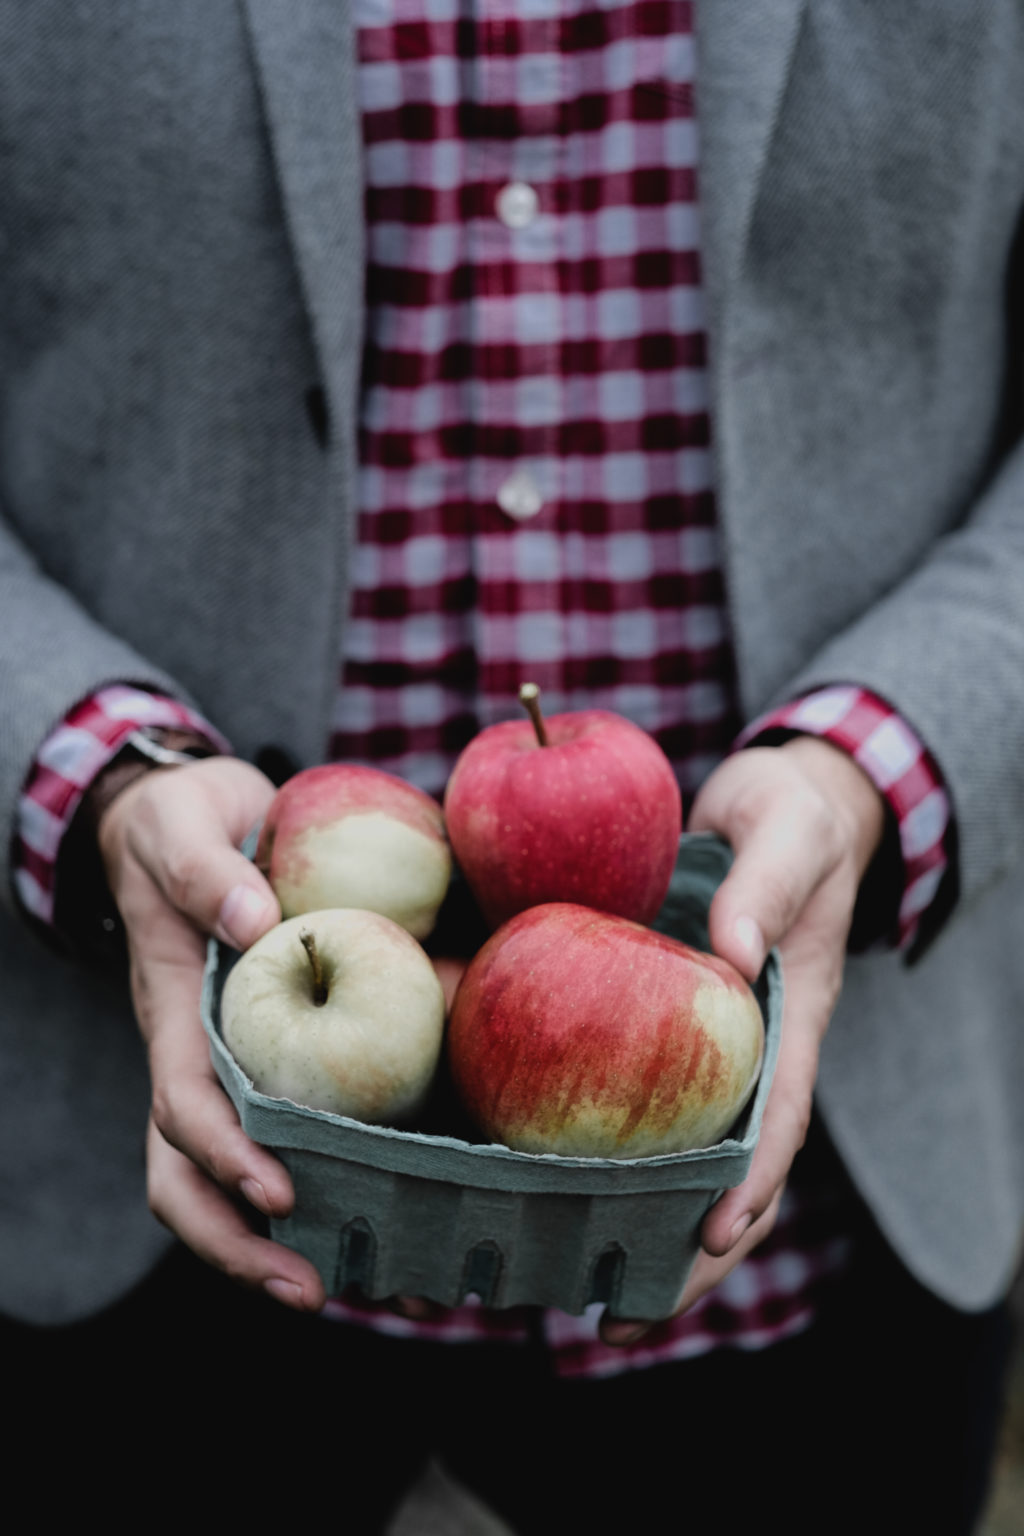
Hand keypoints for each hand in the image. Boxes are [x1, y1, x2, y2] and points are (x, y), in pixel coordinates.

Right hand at [98, 756, 325, 1310]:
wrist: (194, 823)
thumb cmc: (180, 827)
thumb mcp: (180, 827)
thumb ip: (204, 871)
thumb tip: (253, 915)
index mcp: (175, 1015)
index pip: (183, 1106)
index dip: (224, 1157)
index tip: (277, 1195)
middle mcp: (204, 1059)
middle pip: (194, 1179)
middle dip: (242, 1246)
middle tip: (314, 1291)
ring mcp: (240, 1068)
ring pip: (244, 1180)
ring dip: (294, 1241)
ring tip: (374, 1283)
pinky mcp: (285, 1060)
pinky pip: (307, 1133)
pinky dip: (348, 1182)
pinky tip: (409, 1212)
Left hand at [599, 735, 884, 1345]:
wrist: (761, 803)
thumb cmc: (789, 819)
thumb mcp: (791, 833)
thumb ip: (768, 885)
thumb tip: (733, 953)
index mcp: (787, 1024)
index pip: (777, 1120)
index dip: (748, 1187)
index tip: (711, 1242)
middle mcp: (738, 1056)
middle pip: (718, 1173)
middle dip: (677, 1258)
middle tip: (618, 1324)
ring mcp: (692, 1050)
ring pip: (663, 1154)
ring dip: (619, 1225)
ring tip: (559, 1290)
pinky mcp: (643, 1025)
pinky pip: (614, 1094)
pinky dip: (577, 1144)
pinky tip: (516, 1179)